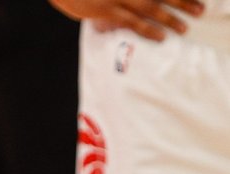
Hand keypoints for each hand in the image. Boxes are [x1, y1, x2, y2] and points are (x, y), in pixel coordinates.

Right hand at [51, 0, 203, 39]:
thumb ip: (118, 2)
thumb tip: (124, 15)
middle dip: (182, 2)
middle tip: (199, 11)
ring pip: (152, 8)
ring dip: (170, 18)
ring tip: (184, 28)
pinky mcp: (107, 10)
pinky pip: (132, 22)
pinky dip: (148, 29)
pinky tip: (161, 36)